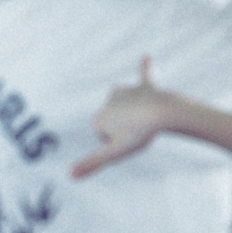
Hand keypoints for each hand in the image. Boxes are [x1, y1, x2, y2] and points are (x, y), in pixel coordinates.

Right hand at [71, 58, 178, 177]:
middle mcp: (108, 100)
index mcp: (98, 117)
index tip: (124, 141)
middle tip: (137, 132)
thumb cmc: (138, 134)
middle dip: (124, 130)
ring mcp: (126, 91)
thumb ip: (92, 163)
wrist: (162, 113)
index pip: (103, 137)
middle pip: (115, 124)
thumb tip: (69, 176)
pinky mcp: (145, 86)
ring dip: (133, 115)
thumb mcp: (114, 153)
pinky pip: (144, 75)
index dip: (114, 144)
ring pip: (127, 108)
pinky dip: (146, 67)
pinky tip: (146, 56)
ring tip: (146, 120)